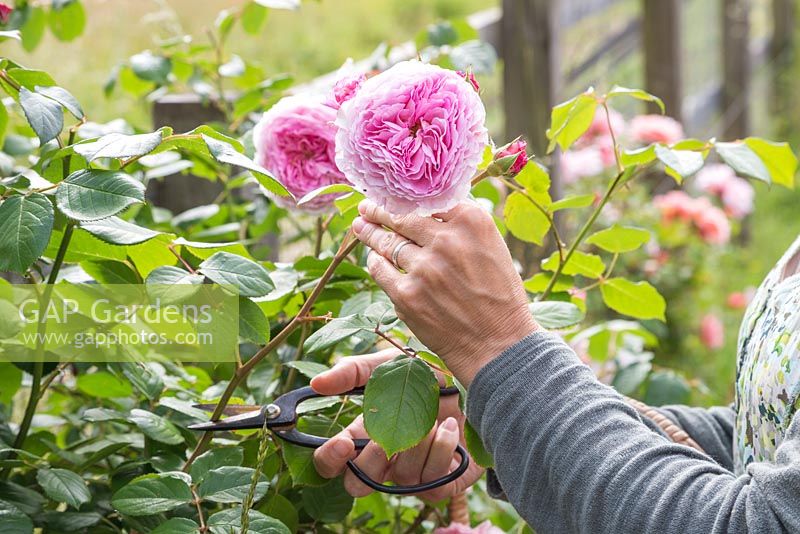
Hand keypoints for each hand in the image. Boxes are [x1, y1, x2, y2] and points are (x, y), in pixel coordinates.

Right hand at [311, 349, 483, 500]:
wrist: (480, 376)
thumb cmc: (429, 372)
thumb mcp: (389, 364)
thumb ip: (353, 372)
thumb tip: (317, 384)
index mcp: (366, 434)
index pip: (333, 461)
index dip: (330, 459)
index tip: (344, 442)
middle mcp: (387, 459)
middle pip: (359, 484)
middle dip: (372, 462)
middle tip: (386, 439)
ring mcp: (415, 475)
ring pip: (401, 480)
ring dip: (417, 444)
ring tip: (434, 417)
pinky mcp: (444, 482)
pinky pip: (433, 484)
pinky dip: (442, 450)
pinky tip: (451, 427)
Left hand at [351, 199, 537, 385]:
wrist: (498, 344)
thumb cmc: (499, 296)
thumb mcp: (492, 247)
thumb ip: (461, 224)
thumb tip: (428, 205)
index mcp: (472, 222)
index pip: (428, 198)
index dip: (406, 196)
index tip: (393, 194)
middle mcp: (446, 240)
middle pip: (402, 216)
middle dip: (380, 209)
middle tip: (367, 205)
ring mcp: (424, 268)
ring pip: (387, 242)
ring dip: (370, 232)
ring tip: (360, 225)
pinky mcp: (406, 295)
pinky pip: (379, 269)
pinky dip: (374, 261)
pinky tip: (373, 258)